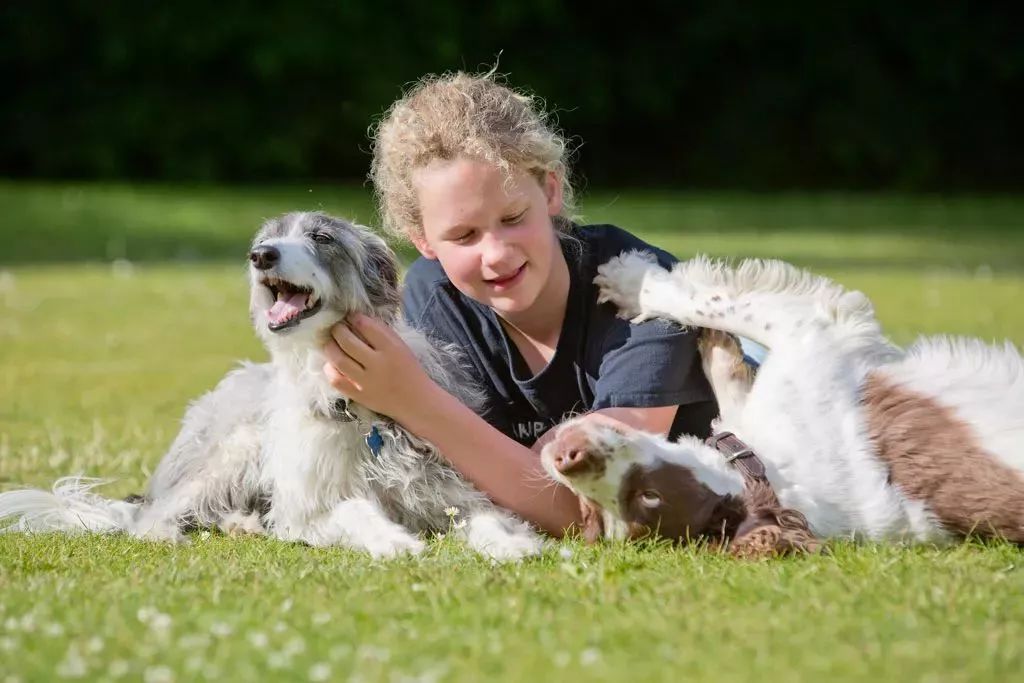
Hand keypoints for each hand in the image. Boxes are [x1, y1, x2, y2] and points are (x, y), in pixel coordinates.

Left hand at [322, 313, 438, 419]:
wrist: (416, 401)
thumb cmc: (409, 370)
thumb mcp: (401, 346)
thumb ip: (382, 332)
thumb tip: (359, 319)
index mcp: (391, 348)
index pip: (366, 326)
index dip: (354, 317)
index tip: (350, 316)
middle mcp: (378, 364)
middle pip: (348, 341)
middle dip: (337, 330)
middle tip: (336, 327)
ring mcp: (366, 381)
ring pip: (339, 360)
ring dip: (330, 347)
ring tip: (330, 343)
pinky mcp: (359, 396)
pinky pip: (337, 380)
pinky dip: (330, 369)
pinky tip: (332, 364)